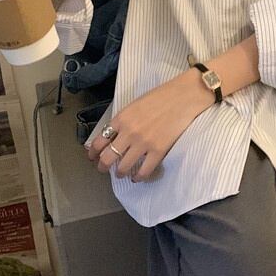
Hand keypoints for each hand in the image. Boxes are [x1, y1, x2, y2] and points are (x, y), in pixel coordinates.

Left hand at [86, 68, 208, 182]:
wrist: (183, 97)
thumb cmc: (160, 98)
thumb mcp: (134, 105)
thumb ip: (123, 121)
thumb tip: (113, 135)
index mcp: (121, 119)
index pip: (100, 140)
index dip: (93, 152)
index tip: (92, 157)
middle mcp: (129, 133)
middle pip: (108, 157)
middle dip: (102, 166)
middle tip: (103, 169)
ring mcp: (143, 143)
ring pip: (123, 167)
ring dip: (119, 173)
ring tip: (121, 174)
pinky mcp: (158, 151)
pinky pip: (143, 171)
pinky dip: (138, 177)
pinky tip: (136, 177)